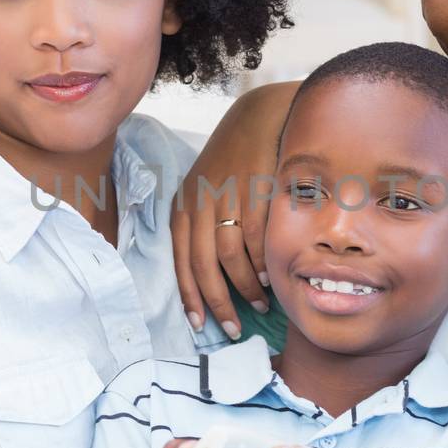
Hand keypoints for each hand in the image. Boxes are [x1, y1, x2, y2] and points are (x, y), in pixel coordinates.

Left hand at [170, 82, 296, 337]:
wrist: (259, 119)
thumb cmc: (233, 162)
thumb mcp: (205, 190)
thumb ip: (201, 226)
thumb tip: (208, 275)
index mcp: (184, 206)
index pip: (180, 261)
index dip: (188, 295)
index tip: (198, 323)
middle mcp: (200, 204)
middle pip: (203, 266)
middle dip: (217, 302)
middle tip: (232, 328)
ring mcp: (227, 198)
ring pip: (229, 257)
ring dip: (243, 288)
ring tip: (258, 305)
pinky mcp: (253, 192)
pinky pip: (254, 238)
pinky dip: (259, 263)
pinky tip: (267, 278)